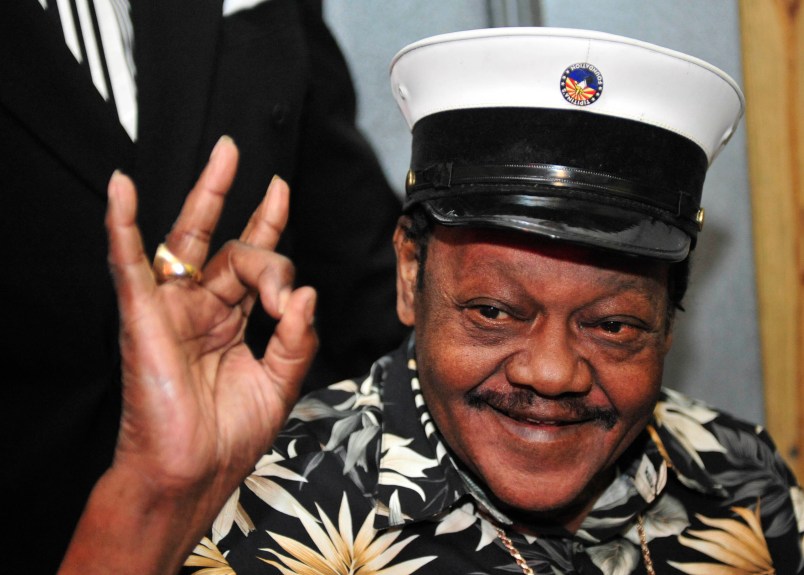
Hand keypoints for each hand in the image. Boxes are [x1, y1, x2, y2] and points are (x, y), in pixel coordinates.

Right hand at [59, 136, 317, 573]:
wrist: (191, 476)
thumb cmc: (227, 438)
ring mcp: (171, 310)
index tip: (281, 191)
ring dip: (208, 199)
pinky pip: (129, 264)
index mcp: (230, 322)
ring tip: (225, 158)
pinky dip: (124, 226)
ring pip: (191, 244)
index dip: (270, 227)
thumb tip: (305, 293)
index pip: (253, 263)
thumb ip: (295, 338)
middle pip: (231, 249)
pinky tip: (122, 190)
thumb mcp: (279, 383)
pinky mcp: (144, 318)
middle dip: (256, 213)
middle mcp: (201, 309)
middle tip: (273, 178)